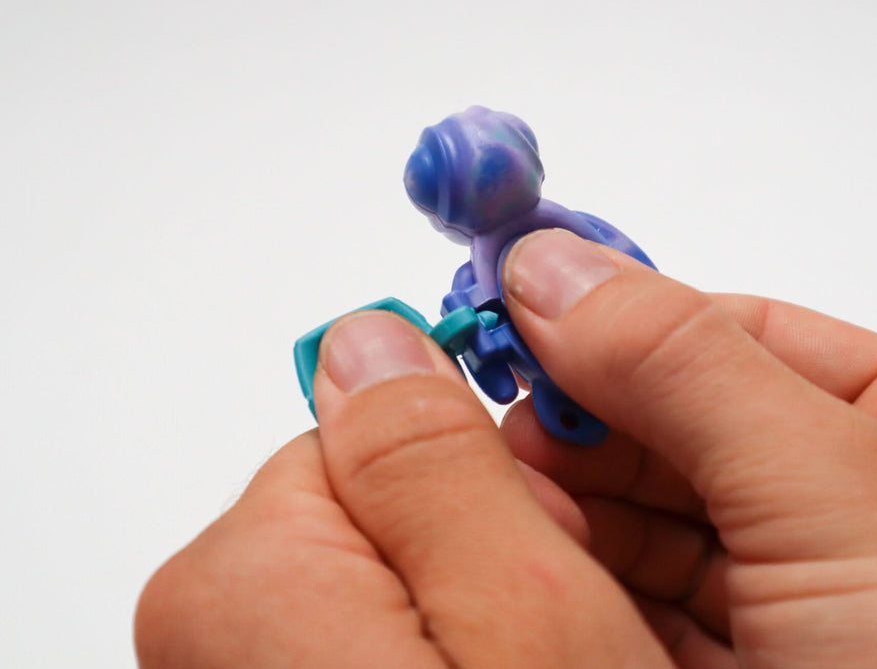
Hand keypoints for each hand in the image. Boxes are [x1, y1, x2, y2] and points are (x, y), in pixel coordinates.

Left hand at [135, 312, 675, 667]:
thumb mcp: (525, 618)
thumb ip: (435, 462)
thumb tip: (369, 336)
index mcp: (249, 579)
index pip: (380, 422)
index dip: (493, 478)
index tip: (560, 545)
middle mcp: (218, 626)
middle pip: (386, 497)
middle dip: (486, 548)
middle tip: (561, 639)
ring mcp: (252, 661)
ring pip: (398, 566)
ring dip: (477, 608)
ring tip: (546, 663)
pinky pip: (383, 624)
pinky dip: (450, 646)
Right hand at [498, 229, 876, 667]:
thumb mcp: (844, 500)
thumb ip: (690, 369)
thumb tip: (554, 266)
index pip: (738, 334)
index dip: (620, 319)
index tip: (513, 310)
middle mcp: (861, 510)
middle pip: (683, 423)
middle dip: (583, 418)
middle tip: (483, 408)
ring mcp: (801, 603)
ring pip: (652, 522)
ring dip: (568, 503)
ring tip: (495, 489)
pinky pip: (642, 607)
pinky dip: (580, 581)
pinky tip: (530, 561)